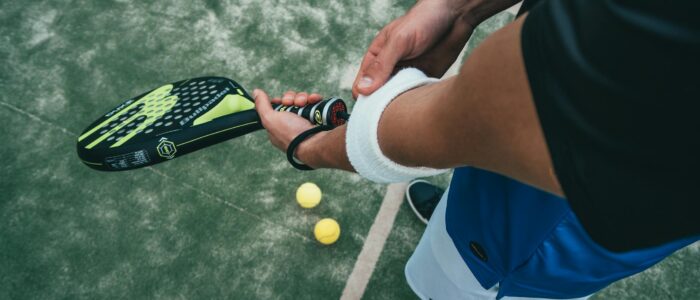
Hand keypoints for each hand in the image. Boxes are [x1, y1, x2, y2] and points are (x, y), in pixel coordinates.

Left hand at [253, 89, 323, 151]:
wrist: (314, 142)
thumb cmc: (291, 135)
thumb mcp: (270, 119)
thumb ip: (261, 105)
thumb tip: (256, 92)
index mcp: (278, 127)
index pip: (277, 108)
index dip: (279, 102)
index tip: (282, 101)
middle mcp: (291, 125)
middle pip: (289, 102)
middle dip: (291, 98)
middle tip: (293, 103)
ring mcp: (305, 121)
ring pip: (302, 101)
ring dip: (303, 98)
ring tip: (304, 103)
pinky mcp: (317, 117)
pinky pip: (314, 103)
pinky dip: (314, 99)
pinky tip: (313, 100)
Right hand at [352, 0, 475, 97]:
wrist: (456, 16)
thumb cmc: (424, 21)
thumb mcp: (399, 41)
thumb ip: (382, 65)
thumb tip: (362, 89)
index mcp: (377, 58)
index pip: (361, 85)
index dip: (364, 99)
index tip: (372, 108)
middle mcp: (390, 69)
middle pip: (378, 97)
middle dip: (381, 107)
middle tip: (391, 112)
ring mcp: (406, 76)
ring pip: (396, 100)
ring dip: (399, 106)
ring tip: (406, 107)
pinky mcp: (423, 81)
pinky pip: (414, 98)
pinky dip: (415, 103)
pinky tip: (419, 103)